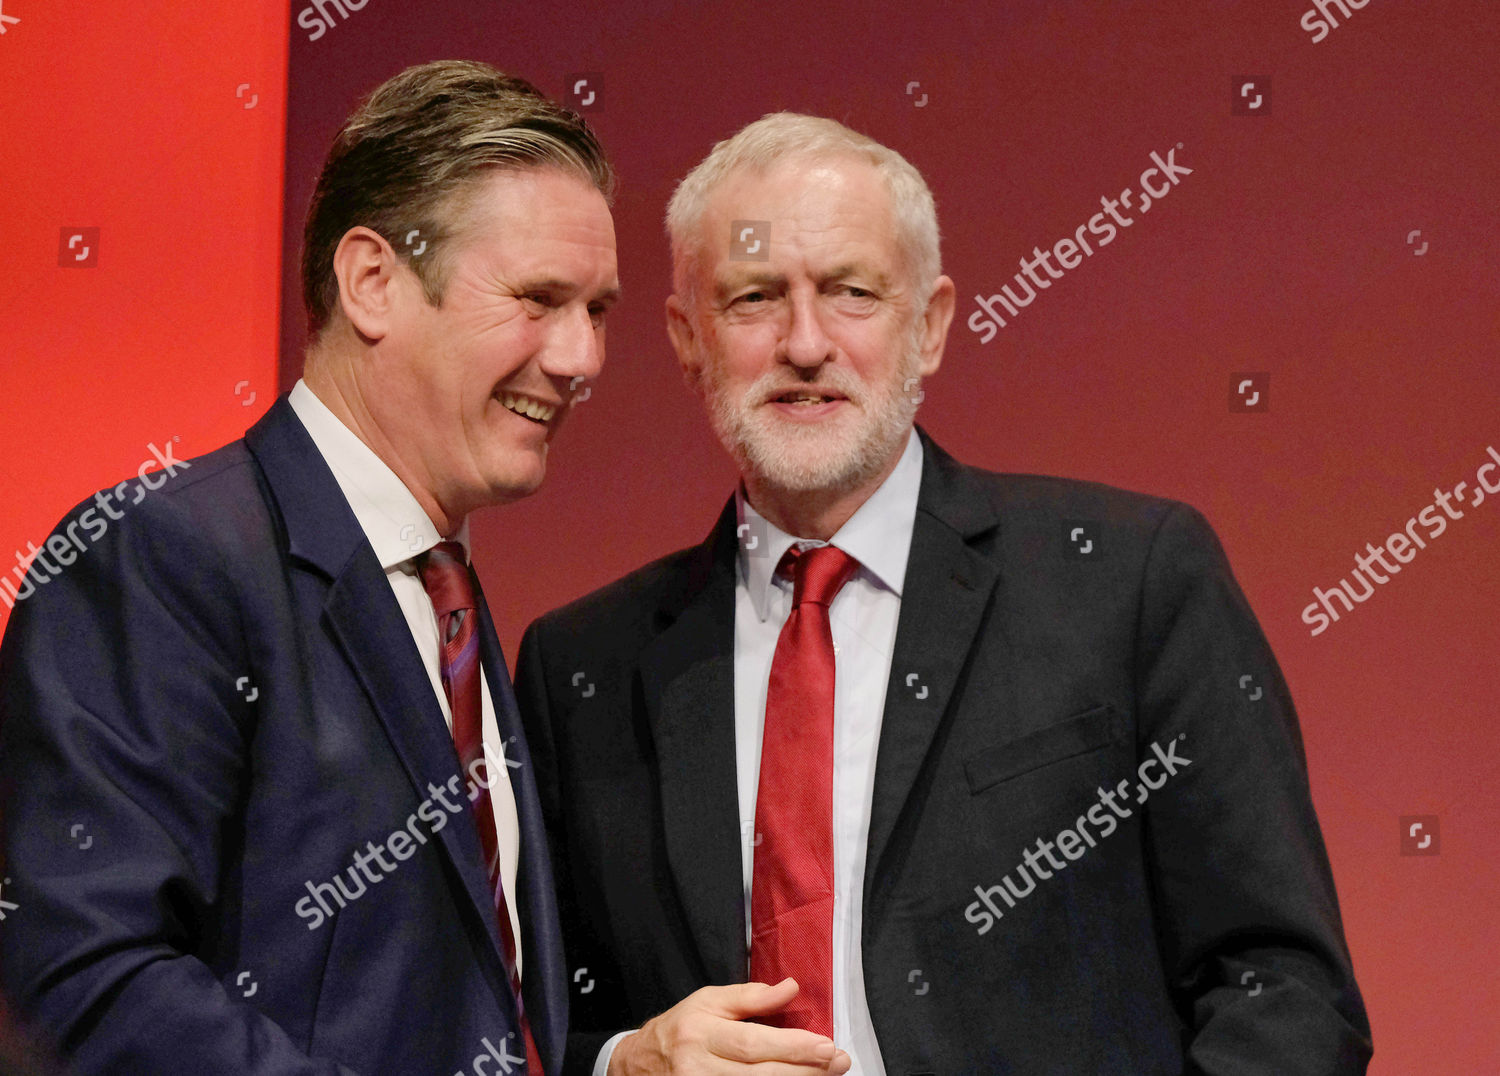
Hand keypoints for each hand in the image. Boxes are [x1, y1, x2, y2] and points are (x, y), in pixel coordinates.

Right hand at [608, 978, 851, 1074]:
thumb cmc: (680, 1027)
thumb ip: (750, 996)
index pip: (753, 1043)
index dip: (792, 1046)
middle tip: (838, 1062)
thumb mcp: (708, 1001)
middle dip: (803, 1070)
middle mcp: (698, 1068)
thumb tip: (790, 988)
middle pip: (759, 1075)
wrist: (639, 1064)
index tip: (826, 1045)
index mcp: (700, 1034)